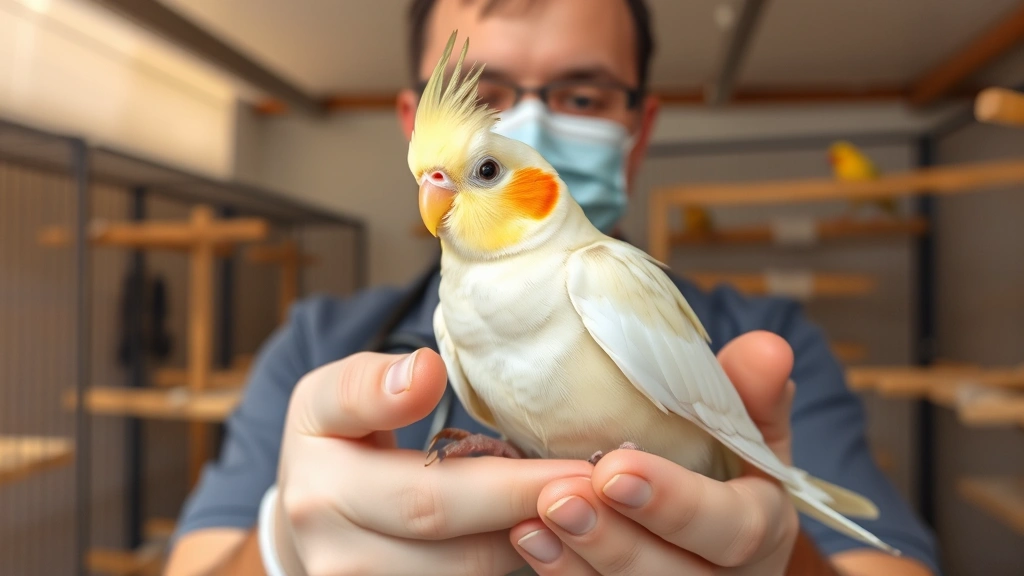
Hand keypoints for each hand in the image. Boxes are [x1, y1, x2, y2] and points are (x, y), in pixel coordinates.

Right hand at [272, 349, 591, 575]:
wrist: (308, 516)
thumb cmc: (337, 441)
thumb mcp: (335, 396)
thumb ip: (372, 383)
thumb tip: (423, 373)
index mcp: (319, 477)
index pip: (421, 482)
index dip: (507, 482)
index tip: (574, 463)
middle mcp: (331, 545)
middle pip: (452, 534)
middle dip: (536, 503)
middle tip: (606, 484)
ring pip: (469, 574)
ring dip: (534, 540)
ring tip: (586, 505)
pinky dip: (517, 563)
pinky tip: (552, 536)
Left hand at [510, 331, 800, 574]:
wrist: (710, 529)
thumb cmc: (727, 468)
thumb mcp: (748, 432)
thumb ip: (752, 394)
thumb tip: (767, 347)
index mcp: (761, 528)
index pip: (731, 527)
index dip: (675, 502)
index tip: (615, 468)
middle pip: (675, 574)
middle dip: (615, 539)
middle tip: (559, 499)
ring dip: (578, 559)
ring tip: (531, 521)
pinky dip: (563, 572)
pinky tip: (527, 539)